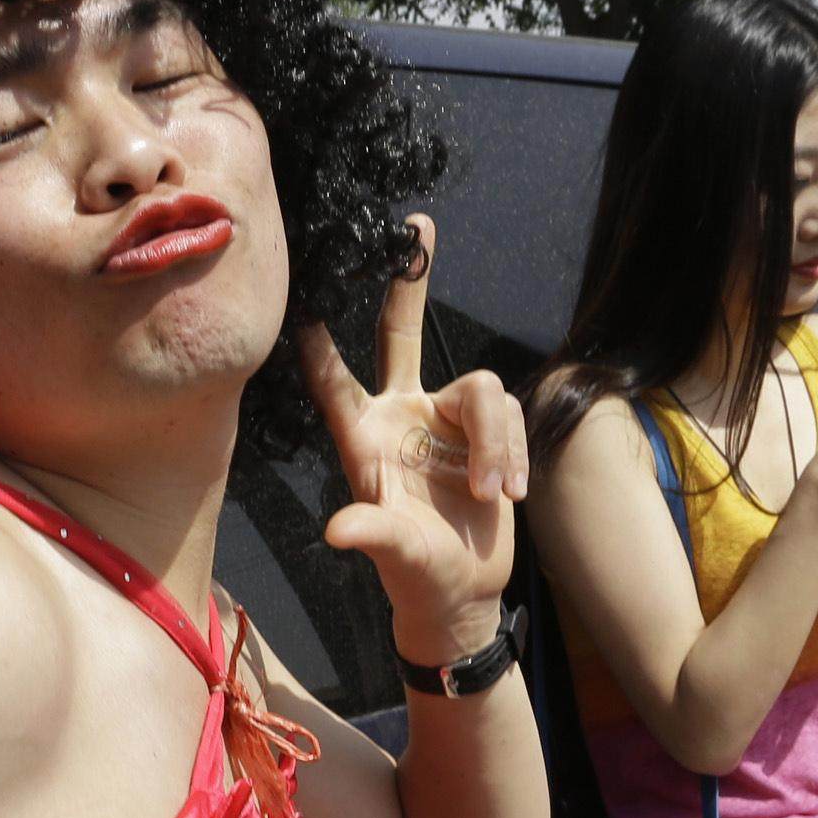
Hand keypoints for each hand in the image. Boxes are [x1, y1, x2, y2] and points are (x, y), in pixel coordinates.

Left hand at [297, 213, 522, 666]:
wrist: (465, 592)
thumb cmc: (416, 576)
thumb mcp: (394, 556)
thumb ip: (372, 534)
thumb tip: (339, 531)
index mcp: (364, 439)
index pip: (334, 382)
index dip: (319, 345)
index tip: (304, 304)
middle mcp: (402, 416)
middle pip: (402, 333)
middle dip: (411, 280)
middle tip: (417, 226)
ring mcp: (446, 421)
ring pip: (482, 390)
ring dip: (495, 442)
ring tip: (494, 494)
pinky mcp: (488, 432)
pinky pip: (510, 417)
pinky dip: (512, 455)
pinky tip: (508, 494)